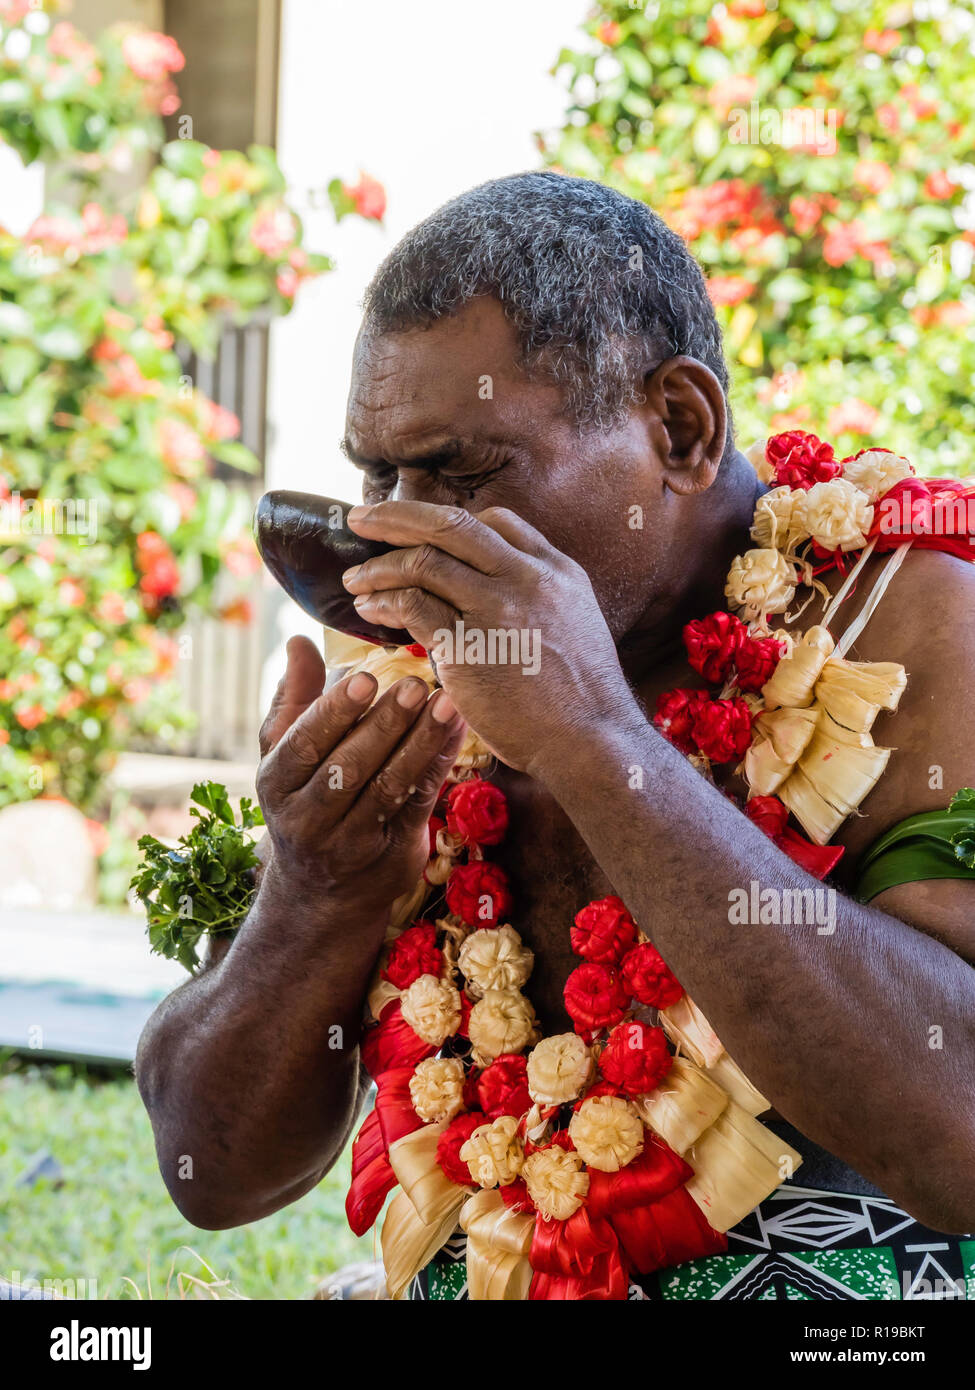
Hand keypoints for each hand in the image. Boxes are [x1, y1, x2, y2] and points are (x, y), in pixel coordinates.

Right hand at [256, 635, 466, 912]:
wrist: (322, 893)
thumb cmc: (305, 799)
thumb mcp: (286, 754)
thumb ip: (295, 697)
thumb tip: (298, 641)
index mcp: (276, 784)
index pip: (303, 745)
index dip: (334, 712)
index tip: (365, 676)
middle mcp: (307, 818)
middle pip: (349, 767)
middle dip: (385, 724)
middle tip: (416, 684)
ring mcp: (350, 842)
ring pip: (388, 787)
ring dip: (420, 743)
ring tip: (446, 703)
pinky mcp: (391, 855)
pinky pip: (418, 803)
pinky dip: (439, 764)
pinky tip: (456, 730)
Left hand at [342, 501, 634, 773]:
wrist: (591, 742)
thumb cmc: (581, 700)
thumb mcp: (576, 625)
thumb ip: (538, 599)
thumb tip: (491, 592)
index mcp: (556, 570)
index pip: (497, 520)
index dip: (450, 523)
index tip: (421, 534)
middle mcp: (528, 577)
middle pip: (451, 524)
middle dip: (397, 516)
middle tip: (360, 520)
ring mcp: (498, 607)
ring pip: (424, 562)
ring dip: (379, 567)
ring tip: (354, 580)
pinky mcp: (470, 644)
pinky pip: (413, 606)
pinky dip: (384, 603)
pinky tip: (370, 613)